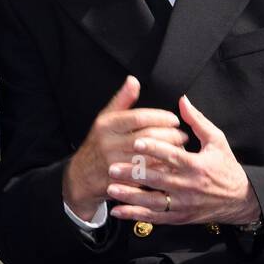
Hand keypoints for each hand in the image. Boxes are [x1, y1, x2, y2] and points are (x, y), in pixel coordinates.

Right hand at [62, 75, 188, 219]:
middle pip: (147, 138)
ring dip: (168, 154)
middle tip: (182, 135)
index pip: (139, 118)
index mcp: (107, 126)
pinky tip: (170, 166)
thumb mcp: (105, 119)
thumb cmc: (97, 144)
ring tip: (180, 149)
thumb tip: (133, 80)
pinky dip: (161, 171)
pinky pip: (146, 176)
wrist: (81, 176)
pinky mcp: (120, 182)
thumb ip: (122, 100)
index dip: (160, 118)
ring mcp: (114, 164)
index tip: (174, 119)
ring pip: (149, 157)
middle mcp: (109, 144)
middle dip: (170, 136)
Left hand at [106, 94, 260, 225]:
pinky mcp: (178, 217)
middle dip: (134, 174)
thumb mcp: (217, 141)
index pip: (172, 156)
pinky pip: (154, 217)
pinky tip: (118, 211)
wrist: (239, 199)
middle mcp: (189, 187)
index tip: (136, 141)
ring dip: (130, 196)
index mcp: (197, 166)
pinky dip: (135, 215)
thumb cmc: (226, 167)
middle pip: (157, 180)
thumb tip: (182, 100)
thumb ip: (198, 121)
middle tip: (113, 168)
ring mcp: (183, 204)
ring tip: (111, 188)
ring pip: (152, 201)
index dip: (154, 148)